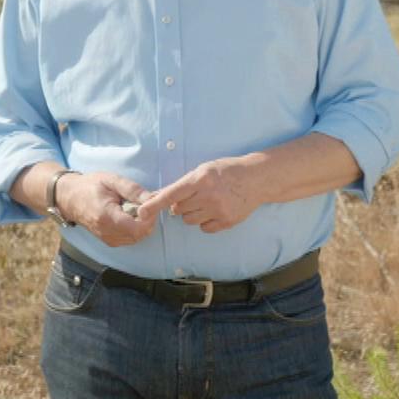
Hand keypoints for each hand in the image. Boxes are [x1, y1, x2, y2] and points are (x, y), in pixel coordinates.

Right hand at [57, 171, 156, 247]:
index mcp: (107, 216)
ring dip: (143, 224)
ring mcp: (108, 239)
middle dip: (149, 220)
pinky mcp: (109, 241)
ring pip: (137, 238)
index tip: (150, 203)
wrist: (70, 198)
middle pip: (140, 234)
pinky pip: (130, 239)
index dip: (150, 217)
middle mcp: (107, 232)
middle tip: (147, 203)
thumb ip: (132, 190)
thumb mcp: (112, 180)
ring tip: (138, 207)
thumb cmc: (90, 186)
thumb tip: (152, 198)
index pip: (137, 227)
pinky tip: (132, 215)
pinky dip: (136, 228)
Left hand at [137, 156, 263, 233]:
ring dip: (192, 214)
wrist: (256, 179)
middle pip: (178, 210)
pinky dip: (206, 222)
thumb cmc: (227, 171)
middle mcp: (209, 195)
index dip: (154, 204)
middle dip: (181, 204)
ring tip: (207, 202)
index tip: (141, 213)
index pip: (171, 194)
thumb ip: (185, 184)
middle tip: (195, 196)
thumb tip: (161, 197)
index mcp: (201, 179)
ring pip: (189, 220)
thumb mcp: (204, 170)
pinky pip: (204, 228)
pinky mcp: (227, 221)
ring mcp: (219, 210)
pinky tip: (216, 210)